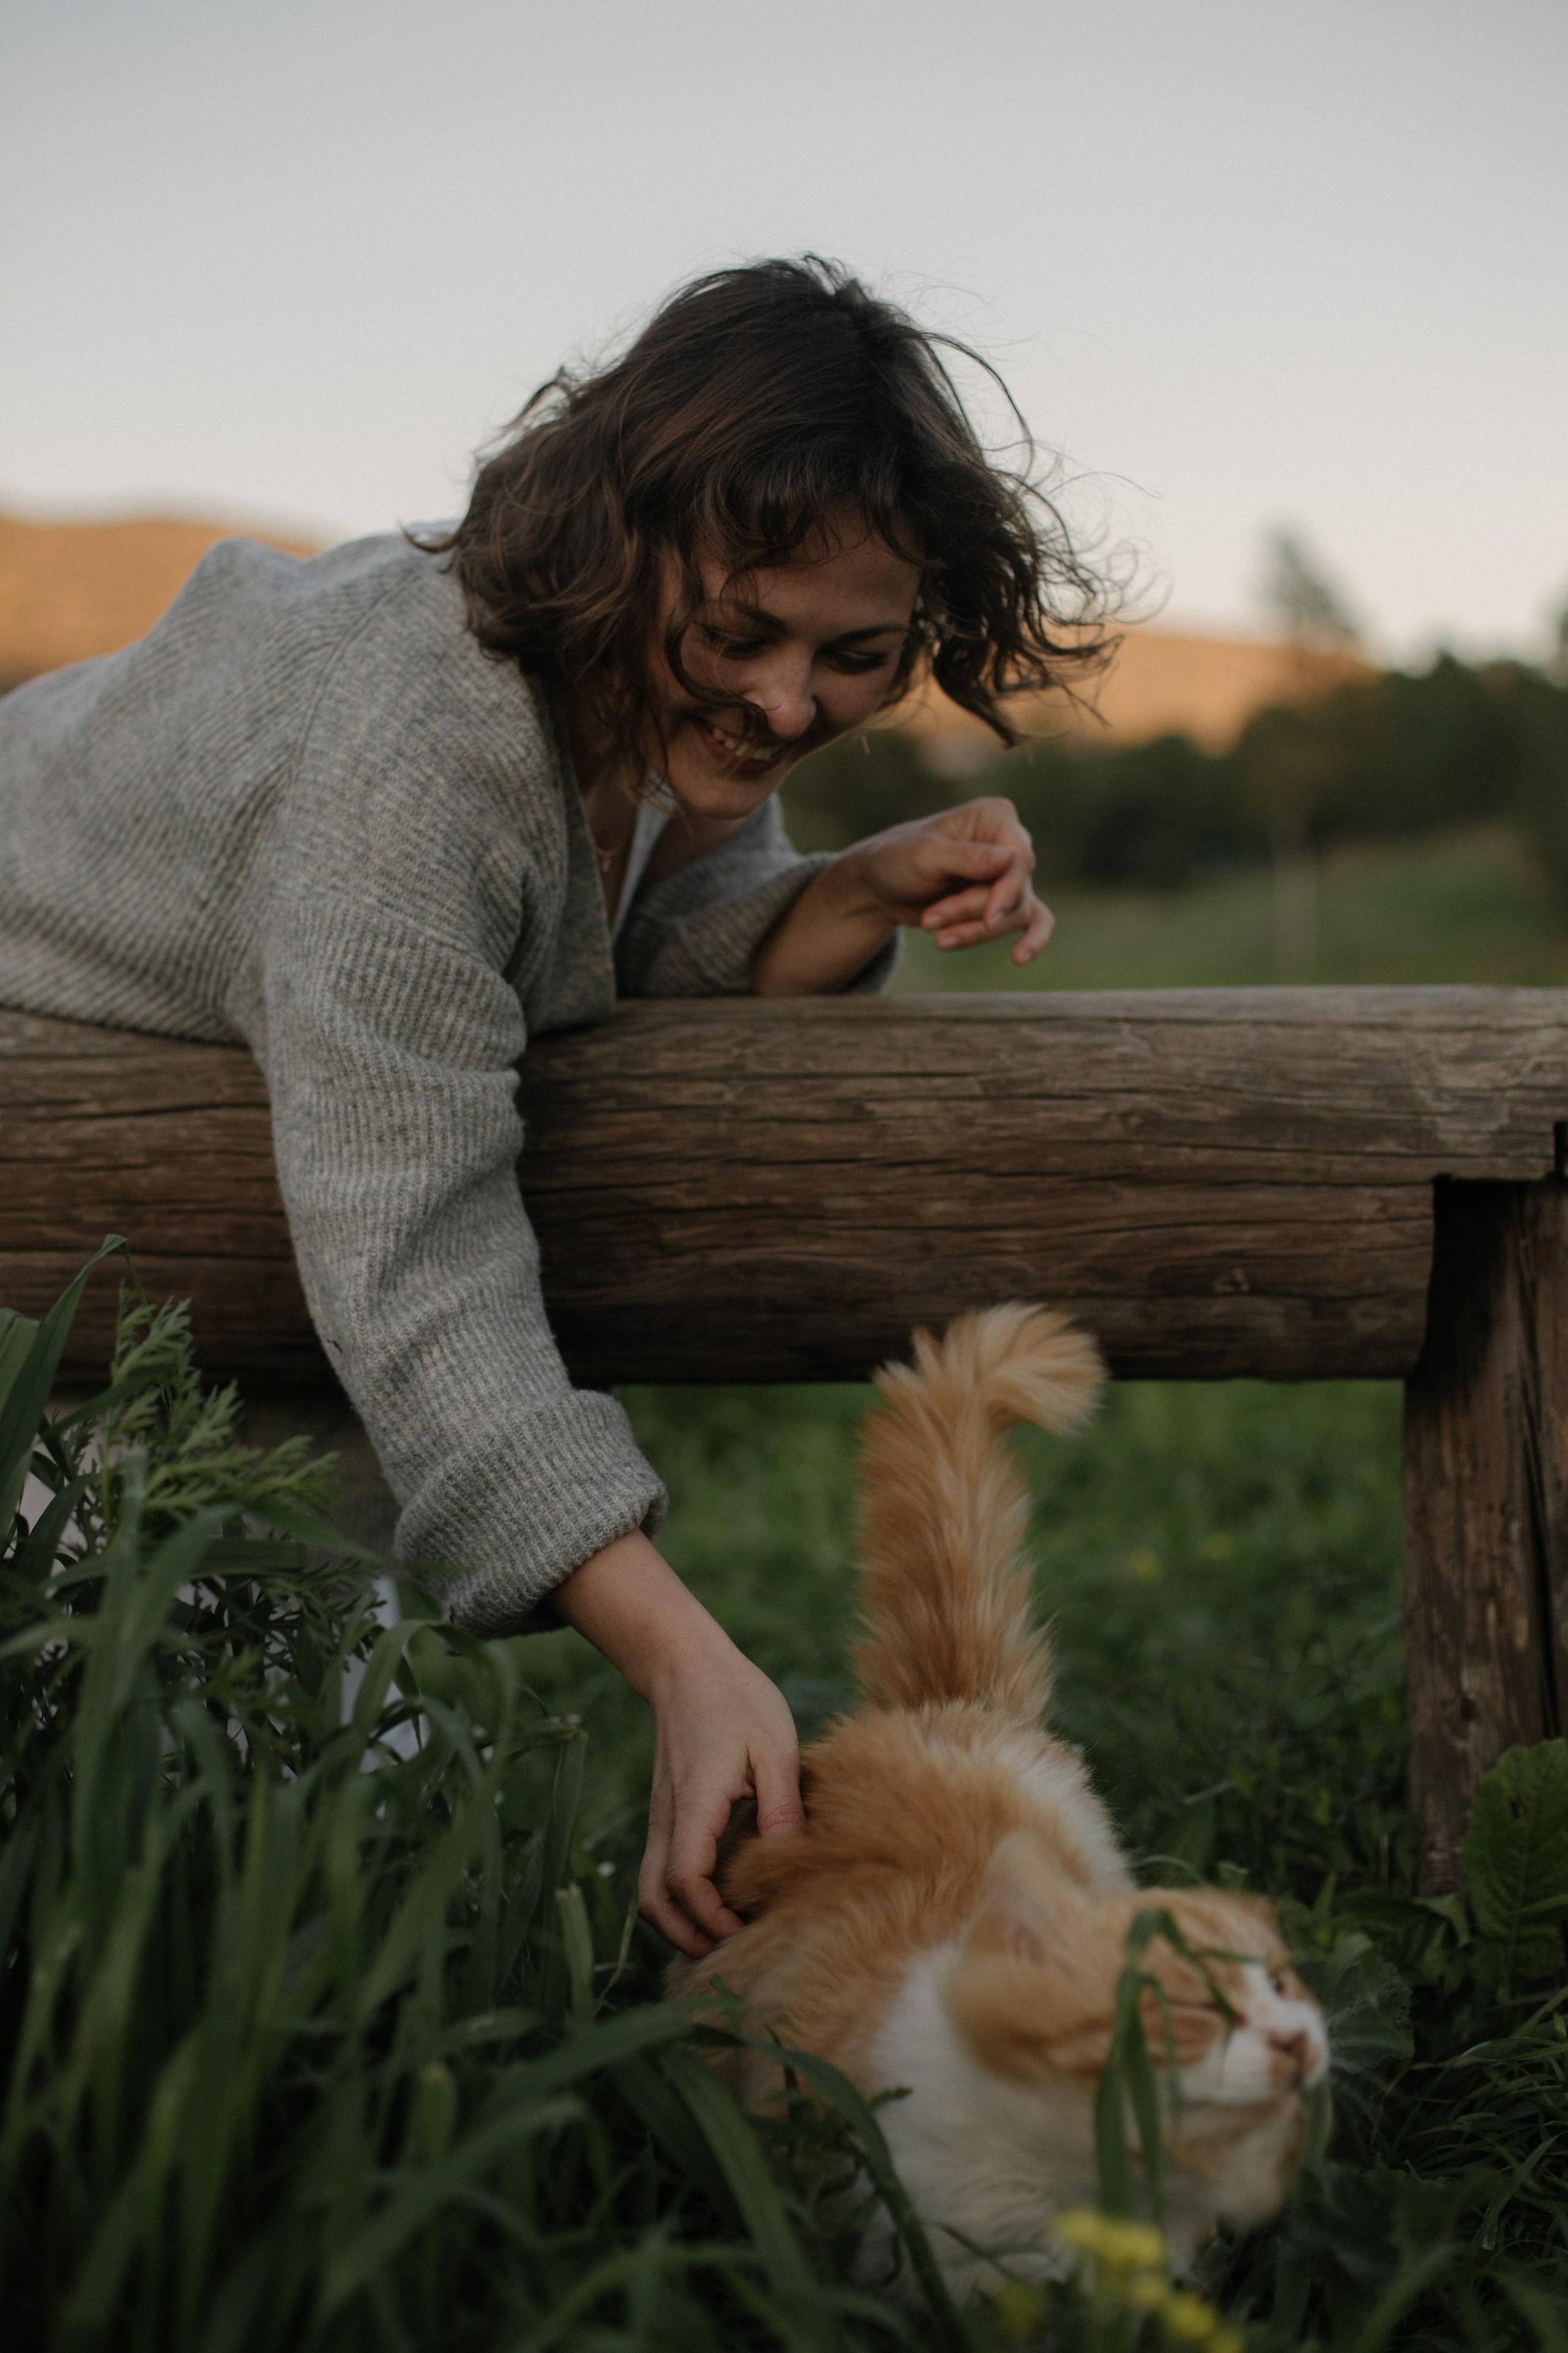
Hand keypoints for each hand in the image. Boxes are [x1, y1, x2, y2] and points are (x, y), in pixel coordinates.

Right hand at [641, 1626, 802, 1954]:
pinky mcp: (666, 1816)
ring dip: (681, 1922)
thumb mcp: (774, 1748)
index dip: (712, 1918)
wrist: (687, 1666)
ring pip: (651, 1892)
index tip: (747, 1931)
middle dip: (689, 1936)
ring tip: (728, 1932)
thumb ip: (782, 1808)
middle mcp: (667, 1819)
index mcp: (694, 1804)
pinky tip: (720, 1900)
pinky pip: (661, 1872)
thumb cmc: (737, 1700)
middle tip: (736, 1948)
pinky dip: (681, 1900)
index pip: (686, 1881)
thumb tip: (792, 1863)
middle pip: (655, 1901)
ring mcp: (661, 1819)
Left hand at [751, 794, 1053, 994]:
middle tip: (930, 922)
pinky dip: (1031, 940)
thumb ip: (967, 858)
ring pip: (1015, 912)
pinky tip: (1021, 959)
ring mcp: (1009, 874)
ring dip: (974, 929)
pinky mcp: (1004, 901)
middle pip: (1015, 890)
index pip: (1019, 858)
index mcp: (994, 816)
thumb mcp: (925, 856)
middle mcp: (1009, 841)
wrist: (880, 886)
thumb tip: (1010, 859)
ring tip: (935, 936)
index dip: (1007, 891)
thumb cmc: (897, 859)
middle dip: (972, 912)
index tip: (991, 917)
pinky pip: (1034, 920)